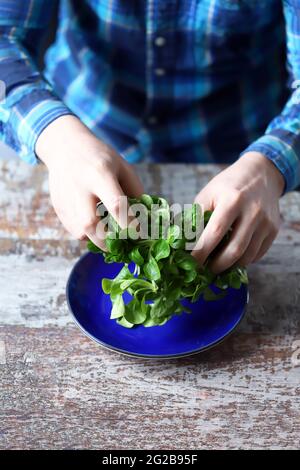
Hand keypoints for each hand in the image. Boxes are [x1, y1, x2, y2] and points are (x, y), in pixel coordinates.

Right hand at [35, 115, 143, 248]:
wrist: (64, 147)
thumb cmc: (100, 158)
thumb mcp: (123, 167)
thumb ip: (135, 192)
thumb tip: (145, 219)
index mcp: (101, 174)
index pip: (116, 204)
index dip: (129, 223)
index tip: (138, 232)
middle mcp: (80, 187)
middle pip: (90, 224)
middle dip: (107, 241)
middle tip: (120, 245)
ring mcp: (67, 198)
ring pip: (80, 232)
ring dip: (96, 239)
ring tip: (107, 234)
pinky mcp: (59, 207)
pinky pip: (73, 230)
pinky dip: (87, 235)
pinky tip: (95, 226)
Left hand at [192, 152, 283, 272]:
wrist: (261, 173)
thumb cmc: (228, 186)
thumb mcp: (208, 194)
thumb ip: (197, 217)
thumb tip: (183, 243)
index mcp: (232, 200)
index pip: (215, 233)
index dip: (202, 252)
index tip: (191, 263)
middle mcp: (252, 212)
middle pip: (234, 250)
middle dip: (217, 266)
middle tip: (204, 270)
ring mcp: (266, 222)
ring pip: (248, 256)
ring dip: (230, 266)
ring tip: (217, 266)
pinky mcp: (274, 229)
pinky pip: (258, 254)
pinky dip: (243, 261)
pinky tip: (232, 258)